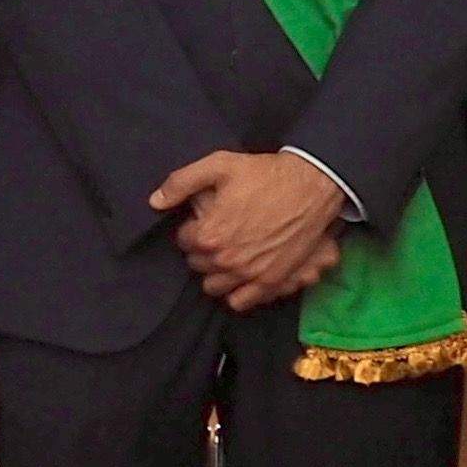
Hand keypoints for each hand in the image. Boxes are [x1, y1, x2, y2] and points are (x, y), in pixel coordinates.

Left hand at [150, 147, 348, 312]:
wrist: (311, 186)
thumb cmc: (265, 174)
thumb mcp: (220, 165)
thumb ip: (181, 182)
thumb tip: (155, 202)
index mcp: (209, 234)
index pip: (183, 242)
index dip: (191, 229)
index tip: (203, 221)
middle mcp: (226, 260)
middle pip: (197, 265)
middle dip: (202, 251)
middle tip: (217, 235)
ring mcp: (249, 275)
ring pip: (214, 286)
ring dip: (216, 273)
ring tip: (226, 256)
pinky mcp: (271, 282)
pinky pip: (241, 302)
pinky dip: (236, 293)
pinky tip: (240, 276)